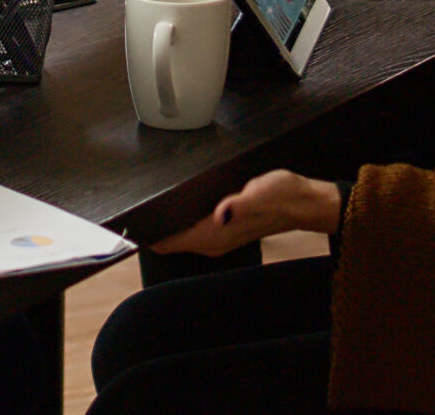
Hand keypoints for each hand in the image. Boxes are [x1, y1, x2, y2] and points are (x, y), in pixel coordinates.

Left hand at [148, 170, 340, 258]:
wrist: (304, 203)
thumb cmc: (284, 196)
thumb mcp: (262, 192)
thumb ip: (241, 204)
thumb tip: (223, 212)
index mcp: (215, 234)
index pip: (168, 242)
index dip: (148, 233)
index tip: (130, 221)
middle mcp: (212, 241)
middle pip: (169, 240)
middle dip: (151, 226)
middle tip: (133, 205)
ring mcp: (217, 237)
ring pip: (179, 236)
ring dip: (164, 223)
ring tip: (148, 203)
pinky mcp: (223, 228)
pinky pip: (190, 229)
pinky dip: (179, 220)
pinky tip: (176, 204)